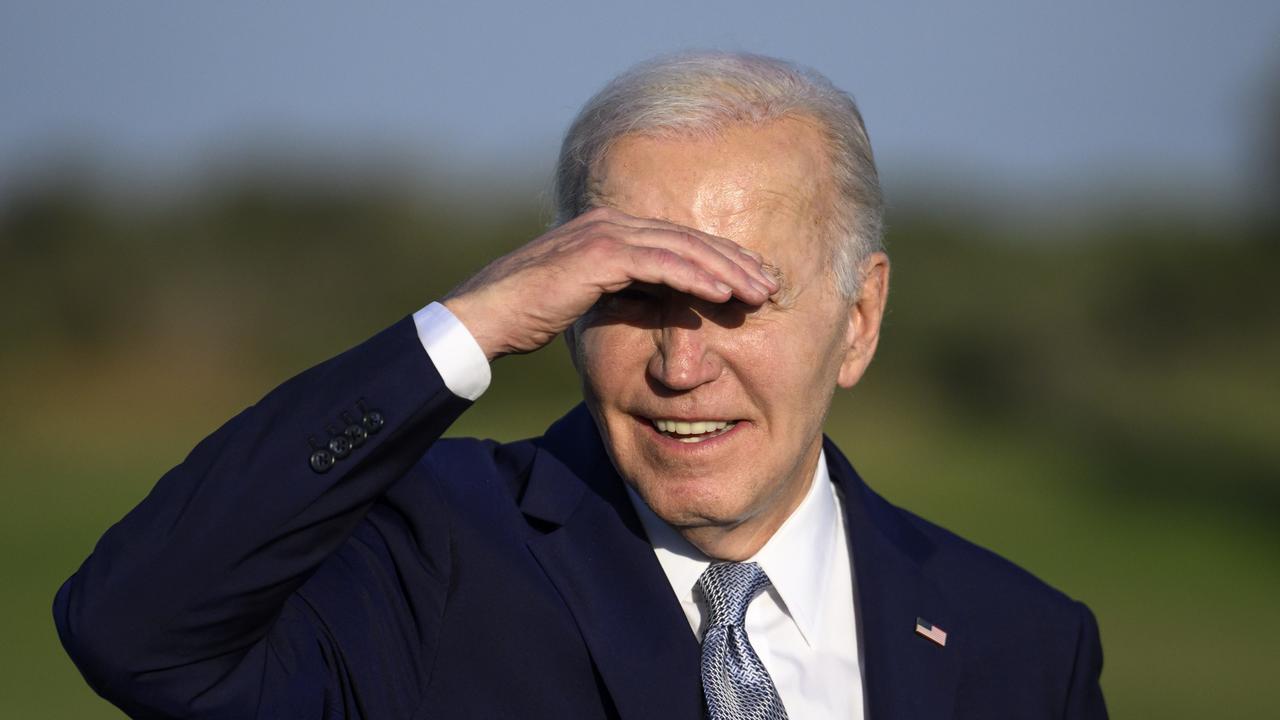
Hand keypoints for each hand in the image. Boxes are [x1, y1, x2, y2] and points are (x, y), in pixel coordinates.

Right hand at [442, 207, 778, 360]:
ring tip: (761, 293)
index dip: (720, 259)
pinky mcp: (599, 255)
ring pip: (683, 249)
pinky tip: (724, 295)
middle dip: (736, 262)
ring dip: (727, 271)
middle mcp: (612, 223)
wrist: (484, 317)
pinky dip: (695, 278)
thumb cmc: (527, 314)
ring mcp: (606, 234)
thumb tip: (647, 308)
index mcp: (611, 230)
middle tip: (773, 285)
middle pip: (690, 239)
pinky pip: (660, 265)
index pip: (679, 241)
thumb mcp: (584, 300)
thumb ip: (617, 293)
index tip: (753, 280)